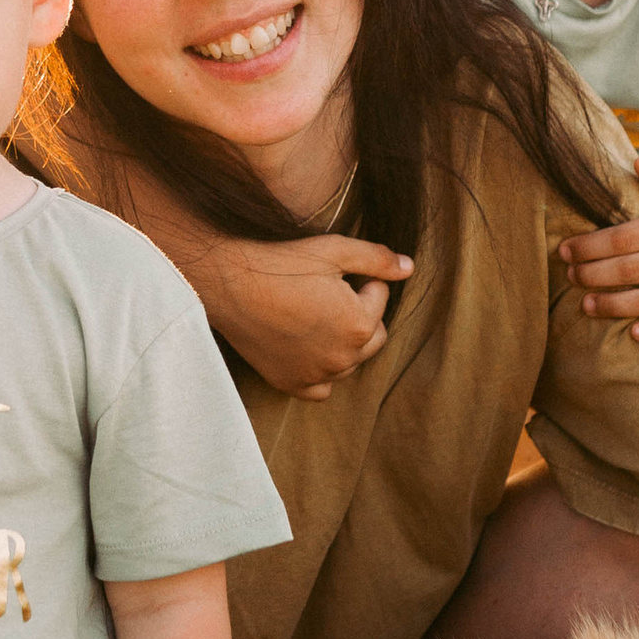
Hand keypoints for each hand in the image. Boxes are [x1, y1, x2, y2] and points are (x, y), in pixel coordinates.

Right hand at [212, 234, 414, 398]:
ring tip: (316, 315)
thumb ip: (377, 259)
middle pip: (373, 335)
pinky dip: (322, 371)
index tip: (334, 270)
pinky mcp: (291, 383)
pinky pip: (321, 387)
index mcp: (359, 325)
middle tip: (328, 292)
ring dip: (343, 341)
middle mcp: (343, 357)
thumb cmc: (281, 264)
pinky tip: (310, 349)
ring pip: (350, 361)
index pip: (379, 297)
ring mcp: (316, 374)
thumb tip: (410, 268)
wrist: (228, 283)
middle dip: (361, 312)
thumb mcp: (334, 250)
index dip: (361, 278)